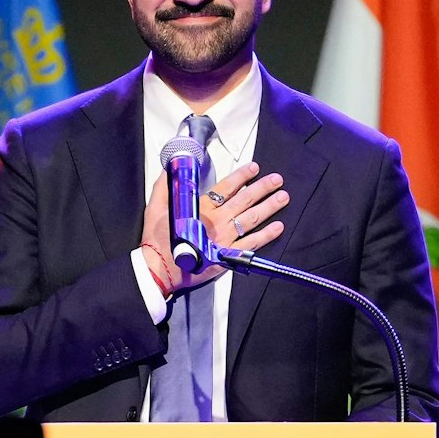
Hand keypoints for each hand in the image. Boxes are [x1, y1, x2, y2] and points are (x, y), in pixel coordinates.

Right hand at [142, 163, 289, 296]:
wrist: (159, 269)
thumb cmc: (157, 240)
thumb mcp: (155, 208)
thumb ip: (164, 187)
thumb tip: (169, 170)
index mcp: (201, 207)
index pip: (227, 187)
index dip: (242, 176)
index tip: (255, 168)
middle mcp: (217, 220)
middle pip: (245, 200)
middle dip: (263, 187)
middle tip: (277, 179)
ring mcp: (225, 238)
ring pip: (252, 218)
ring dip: (269, 206)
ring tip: (283, 197)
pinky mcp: (228, 255)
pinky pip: (252, 243)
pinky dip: (267, 235)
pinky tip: (278, 227)